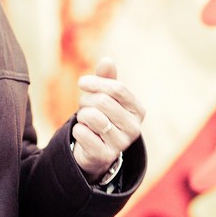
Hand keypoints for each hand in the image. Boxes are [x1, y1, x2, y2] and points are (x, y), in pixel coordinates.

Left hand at [72, 56, 144, 183]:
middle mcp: (134, 128)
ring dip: (82, 115)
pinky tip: (83, 134)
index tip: (82, 82)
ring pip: (92, 116)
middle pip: (103, 101)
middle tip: (84, 106)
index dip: (96, 82)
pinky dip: (77, 130)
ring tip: (85, 120)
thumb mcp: (105, 96)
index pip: (117, 88)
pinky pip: (82, 133)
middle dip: (86, 100)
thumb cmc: (102, 116)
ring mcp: (121, 144)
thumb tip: (107, 60)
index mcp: (138, 110)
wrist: (95, 150)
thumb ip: (106, 78)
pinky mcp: (105, 156)